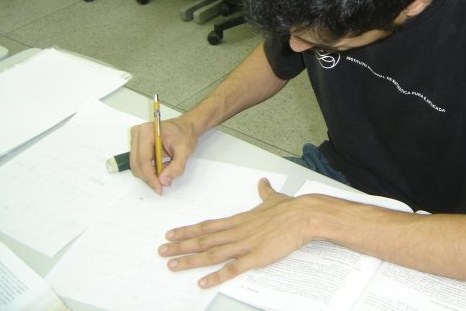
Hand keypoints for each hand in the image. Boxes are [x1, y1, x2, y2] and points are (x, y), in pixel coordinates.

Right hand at [129, 116, 197, 193]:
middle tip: (163, 183)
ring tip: (166, 168)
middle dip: (149, 177)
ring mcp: (135, 139)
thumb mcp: (185, 151)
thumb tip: (163, 181)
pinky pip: (139, 163)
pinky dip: (150, 169)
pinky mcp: (137, 145)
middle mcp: (137, 134)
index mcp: (147, 132)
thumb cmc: (185, 135)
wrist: (186, 127)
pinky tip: (162, 165)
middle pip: (137, 164)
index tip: (159, 188)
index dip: (150, 176)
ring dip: (150, 173)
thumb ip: (176, 167)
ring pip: (137, 165)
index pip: (143, 159)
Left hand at [158, 178, 314, 287]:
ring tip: (172, 266)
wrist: (304, 216)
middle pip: (203, 240)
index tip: (171, 234)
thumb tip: (263, 183)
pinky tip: (202, 283)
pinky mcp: (256, 257)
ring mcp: (245, 245)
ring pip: (212, 254)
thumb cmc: (290, 208)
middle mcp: (237, 232)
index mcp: (239, 220)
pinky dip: (216, 276)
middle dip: (180, 246)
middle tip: (161, 251)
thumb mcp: (274, 198)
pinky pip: (232, 269)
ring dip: (190, 260)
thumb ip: (264, 192)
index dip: (188, 230)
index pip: (207, 226)